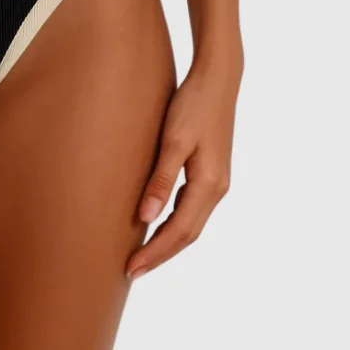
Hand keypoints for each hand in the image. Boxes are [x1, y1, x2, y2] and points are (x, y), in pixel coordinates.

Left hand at [126, 48, 240, 279]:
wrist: (218, 78)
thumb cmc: (193, 104)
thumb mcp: (173, 141)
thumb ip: (161, 179)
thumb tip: (146, 218)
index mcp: (209, 184)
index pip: (180, 231)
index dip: (156, 253)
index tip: (132, 268)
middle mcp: (217, 188)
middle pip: (188, 234)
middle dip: (161, 254)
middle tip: (132, 270)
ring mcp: (217, 181)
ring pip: (191, 223)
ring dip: (168, 241)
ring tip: (142, 254)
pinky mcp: (211, 171)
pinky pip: (192, 208)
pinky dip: (174, 222)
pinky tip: (157, 222)